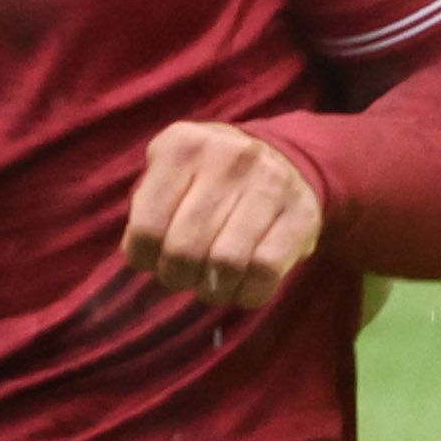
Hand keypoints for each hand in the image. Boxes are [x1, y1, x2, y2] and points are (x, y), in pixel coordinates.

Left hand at [123, 120, 328, 314]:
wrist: (285, 158)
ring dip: (212, 289)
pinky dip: (248, 294)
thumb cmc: (210, 178)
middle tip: (184, 277)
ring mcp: (268, 183)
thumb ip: (149, 209)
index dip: (145, 258)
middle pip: (184, 249)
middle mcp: (227, 157)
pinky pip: (264, 271)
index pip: (146, 227)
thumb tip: (138, 258)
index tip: (154, 260)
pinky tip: (242, 287)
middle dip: (178, 277)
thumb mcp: (172, 174)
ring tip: (212, 284)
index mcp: (183, 146)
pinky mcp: (301, 214)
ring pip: (226, 263)